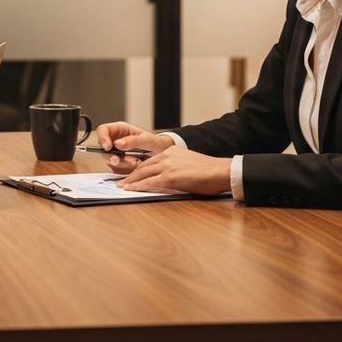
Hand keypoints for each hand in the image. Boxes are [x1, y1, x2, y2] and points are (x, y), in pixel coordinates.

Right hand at [93, 121, 175, 173]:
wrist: (163, 155)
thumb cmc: (156, 143)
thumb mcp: (146, 139)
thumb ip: (132, 141)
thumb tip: (117, 143)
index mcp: (120, 130)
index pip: (102, 130)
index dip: (102, 138)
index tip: (108, 146)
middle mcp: (115, 141)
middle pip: (103, 148)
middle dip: (110, 156)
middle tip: (118, 160)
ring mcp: (117, 153)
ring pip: (109, 160)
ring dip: (120, 163)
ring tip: (135, 162)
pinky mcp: (120, 164)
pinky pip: (116, 169)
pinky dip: (125, 170)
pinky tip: (135, 165)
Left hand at [115, 146, 231, 195]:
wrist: (220, 171)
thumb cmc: (209, 171)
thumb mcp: (188, 163)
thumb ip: (175, 166)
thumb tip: (168, 177)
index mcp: (171, 151)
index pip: (149, 161)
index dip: (138, 169)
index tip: (130, 175)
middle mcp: (166, 156)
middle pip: (143, 166)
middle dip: (130, 175)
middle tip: (121, 182)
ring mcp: (167, 166)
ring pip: (143, 174)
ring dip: (130, 181)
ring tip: (122, 187)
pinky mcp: (170, 177)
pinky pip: (149, 183)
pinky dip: (138, 186)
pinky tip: (130, 190)